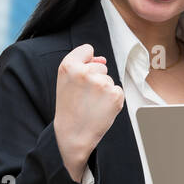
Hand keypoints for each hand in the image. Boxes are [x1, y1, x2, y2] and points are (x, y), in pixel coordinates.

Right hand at [54, 44, 124, 181]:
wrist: (73, 134)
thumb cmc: (69, 107)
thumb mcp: (66, 81)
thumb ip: (83, 64)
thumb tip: (103, 59)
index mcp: (68, 66)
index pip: (87, 49)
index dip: (86, 62)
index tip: (80, 76)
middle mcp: (85, 72)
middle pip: (101, 65)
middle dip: (96, 78)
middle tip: (83, 96)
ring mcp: (102, 83)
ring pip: (109, 79)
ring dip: (103, 90)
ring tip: (91, 103)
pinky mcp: (115, 94)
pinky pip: (117, 90)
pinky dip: (112, 99)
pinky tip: (100, 108)